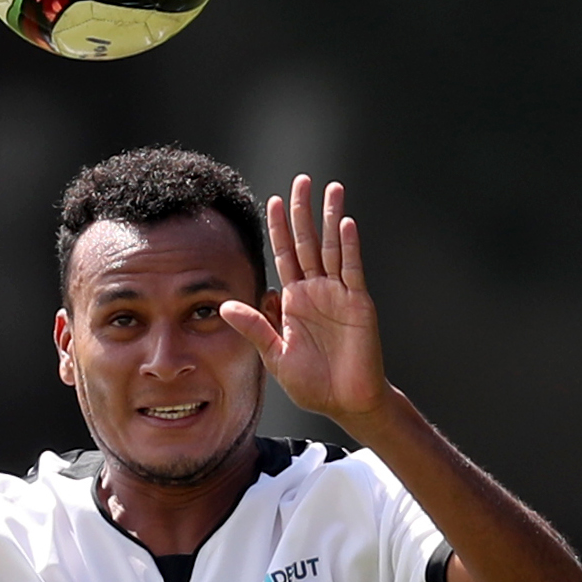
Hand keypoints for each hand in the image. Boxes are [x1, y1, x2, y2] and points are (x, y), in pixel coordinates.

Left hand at [220, 177, 387, 426]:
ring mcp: (339, 294)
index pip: (284, 255)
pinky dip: (349, 247)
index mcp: (293, 300)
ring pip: (332, 248)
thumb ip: (253, 327)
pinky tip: (346, 224)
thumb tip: (223, 305)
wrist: (345, 402)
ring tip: (332, 189)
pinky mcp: (358, 303)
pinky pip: (352, 270)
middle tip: (302, 180)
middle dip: (304, 211)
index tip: (273, 201)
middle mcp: (316, 290)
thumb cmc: (311, 382)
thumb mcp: (273, 355)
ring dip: (332, 218)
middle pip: (307, 242)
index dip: (279, 228)